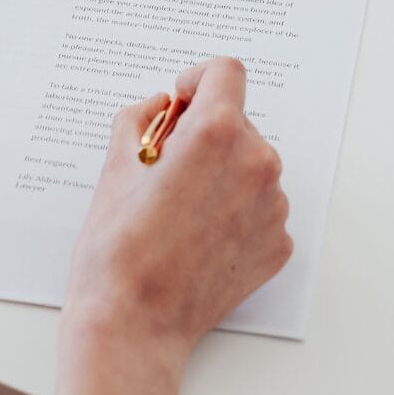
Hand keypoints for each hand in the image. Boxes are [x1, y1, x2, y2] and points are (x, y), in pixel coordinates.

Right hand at [57, 57, 291, 394]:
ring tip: (179, 208)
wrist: (134, 323)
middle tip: (164, 166)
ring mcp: (272, 207)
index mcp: (216, 132)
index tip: (181, 100)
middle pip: (237, 121)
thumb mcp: (115, 165)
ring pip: (249, 165)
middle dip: (203, 132)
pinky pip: (258, 207)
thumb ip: (140, 119)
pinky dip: (233, 210)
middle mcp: (256, 163)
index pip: (226, 72)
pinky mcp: (278, 245)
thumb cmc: (118, 248)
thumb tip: (160, 108)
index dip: (198, 79)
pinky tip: (197, 235)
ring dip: (221, 171)